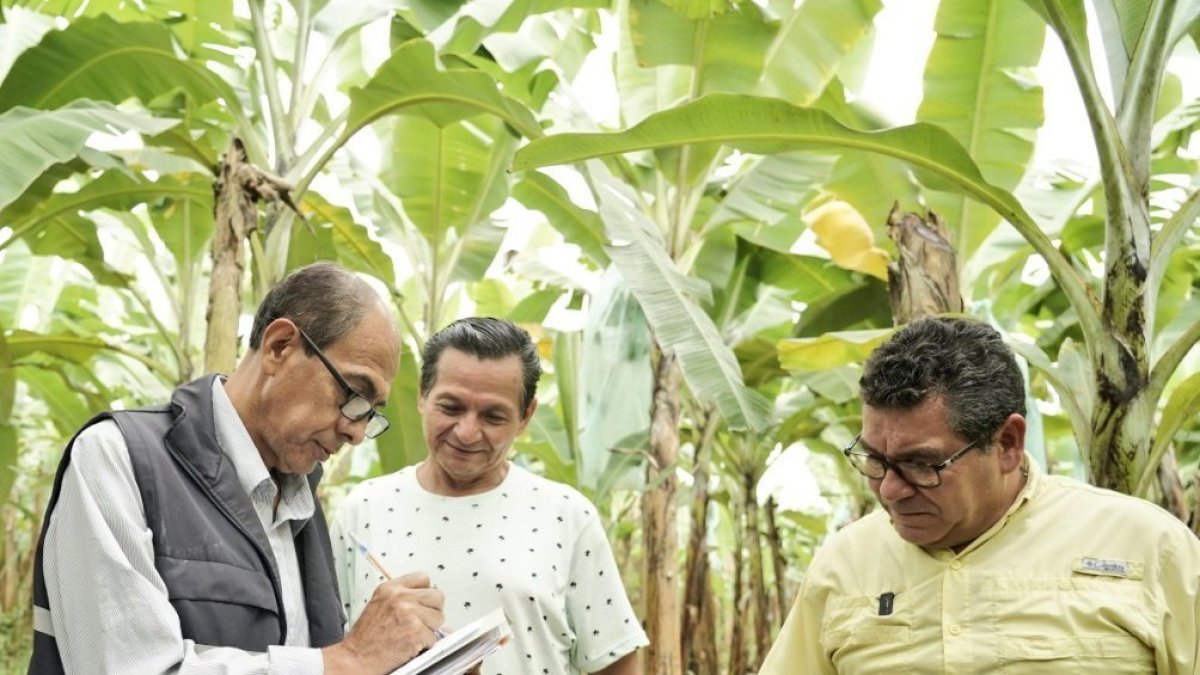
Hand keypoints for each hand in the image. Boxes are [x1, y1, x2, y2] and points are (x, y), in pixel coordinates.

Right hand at [323, 572, 444, 674]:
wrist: (356, 658)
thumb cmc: (365, 638)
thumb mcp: (379, 605)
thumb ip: (402, 599)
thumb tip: (429, 604)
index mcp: (390, 588)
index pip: (423, 578)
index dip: (426, 593)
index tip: (423, 603)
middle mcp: (400, 597)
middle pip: (437, 596)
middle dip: (433, 611)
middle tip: (422, 622)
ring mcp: (409, 613)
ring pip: (438, 617)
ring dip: (429, 629)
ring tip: (411, 635)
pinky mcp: (416, 631)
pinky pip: (433, 637)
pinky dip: (424, 645)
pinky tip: (409, 645)